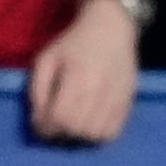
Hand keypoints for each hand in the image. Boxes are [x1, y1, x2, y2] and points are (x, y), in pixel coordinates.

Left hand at [27, 0, 143, 144]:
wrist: (111, 29)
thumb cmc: (74, 43)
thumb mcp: (47, 58)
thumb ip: (38, 89)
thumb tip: (38, 119)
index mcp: (77, 76)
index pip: (61, 117)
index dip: (46, 127)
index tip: (39, 125)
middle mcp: (100, 90)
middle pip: (78, 129)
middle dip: (61, 133)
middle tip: (54, 125)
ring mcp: (117, 99)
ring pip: (96, 135)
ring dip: (80, 136)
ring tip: (72, 126)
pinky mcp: (128, 103)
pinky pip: (113, 132)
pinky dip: (99, 135)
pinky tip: (90, 125)